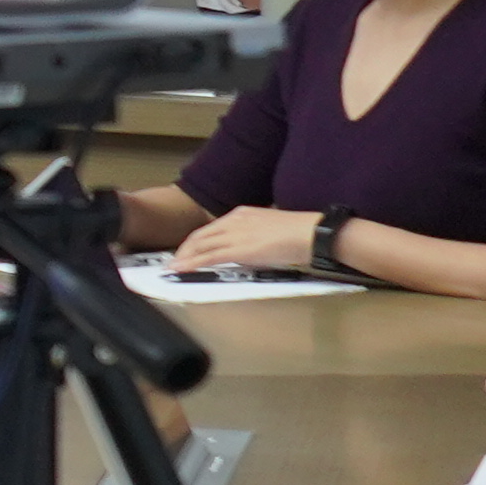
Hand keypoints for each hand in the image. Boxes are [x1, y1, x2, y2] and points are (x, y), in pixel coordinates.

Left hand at [169, 207, 313, 276]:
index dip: (196, 240)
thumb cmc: (301, 233)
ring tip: (172, 267)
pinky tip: (180, 269)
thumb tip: (248, 246)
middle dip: (184, 249)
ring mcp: (236, 235)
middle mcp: (234, 221)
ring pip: (201, 246)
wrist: (314, 233)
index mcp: (241, 214)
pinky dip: (191, 264)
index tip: (188, 250)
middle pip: (201, 236)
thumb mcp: (270, 228)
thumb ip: (254, 234)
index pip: (211, 228)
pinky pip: (209, 257)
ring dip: (183, 257)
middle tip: (174, 261)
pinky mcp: (240, 250)